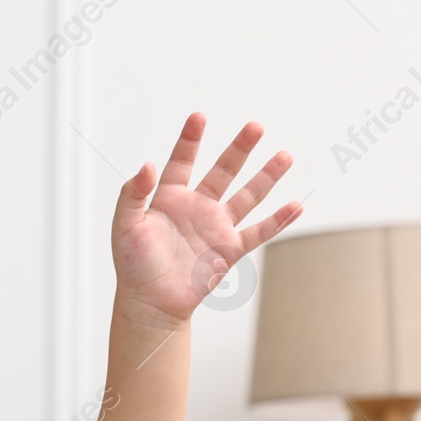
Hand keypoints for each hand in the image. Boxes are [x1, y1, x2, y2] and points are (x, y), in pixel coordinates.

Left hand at [111, 112, 301, 324]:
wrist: (149, 303)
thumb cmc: (132, 266)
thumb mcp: (124, 226)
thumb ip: (132, 195)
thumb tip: (146, 165)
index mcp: (169, 199)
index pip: (181, 162)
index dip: (190, 140)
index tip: (199, 117)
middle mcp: (196, 208)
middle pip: (222, 171)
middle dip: (238, 149)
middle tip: (255, 126)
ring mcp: (215, 227)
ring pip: (246, 196)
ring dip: (266, 177)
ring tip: (284, 155)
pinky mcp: (229, 250)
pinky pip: (259, 232)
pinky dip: (278, 220)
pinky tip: (296, 205)